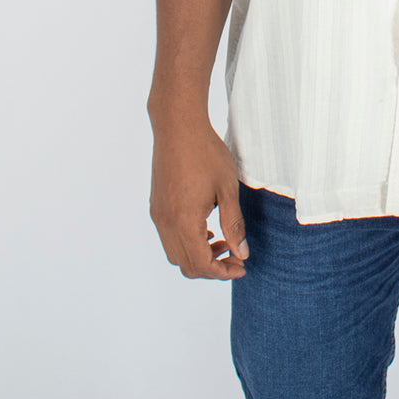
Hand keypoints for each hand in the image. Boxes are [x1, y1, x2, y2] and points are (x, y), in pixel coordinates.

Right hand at [148, 103, 248, 279]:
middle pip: (186, 265)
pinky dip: (187, 242)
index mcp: (184, 222)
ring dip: (198, 255)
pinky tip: (205, 227)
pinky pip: (169, 236)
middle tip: (235, 257)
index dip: (223, 272)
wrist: (178, 126)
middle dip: (211, 268)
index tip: (242, 266)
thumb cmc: (206, 153)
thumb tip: (242, 253)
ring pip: (175, 252)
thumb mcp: (227, 189)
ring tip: (223, 242)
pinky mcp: (156, 205)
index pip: (201, 265)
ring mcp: (158, 214)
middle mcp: (166, 223)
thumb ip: (234, 224)